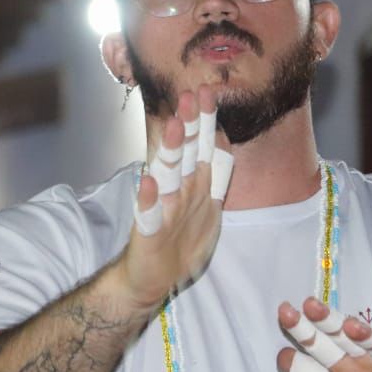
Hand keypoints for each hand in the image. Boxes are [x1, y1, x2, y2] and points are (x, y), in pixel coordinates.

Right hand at [118, 85, 231, 307]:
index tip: (210, 91)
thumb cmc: (179, 241)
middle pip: (187, 153)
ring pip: (169, 177)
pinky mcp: (149, 232)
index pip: (203, 147)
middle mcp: (178, 192)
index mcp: (195, 185)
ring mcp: (162, 210)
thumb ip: (216, 176)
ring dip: (172, 152)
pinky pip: (149, 214)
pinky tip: (147, 182)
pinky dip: (148, 198)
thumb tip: (223, 142)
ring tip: (175, 126)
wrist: (150, 279)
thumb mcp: (208, 208)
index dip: (207, 121)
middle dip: (190, 124)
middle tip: (191, 95)